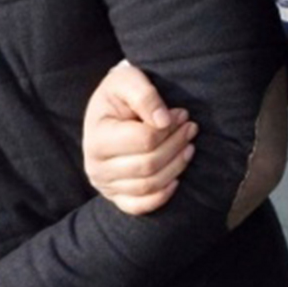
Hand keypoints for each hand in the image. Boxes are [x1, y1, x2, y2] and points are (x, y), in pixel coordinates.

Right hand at [83, 61, 197, 214]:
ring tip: (188, 146)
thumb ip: (144, 95)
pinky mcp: (115, 197)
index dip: (170, 128)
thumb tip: (164, 121)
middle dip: (177, 145)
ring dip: (176, 166)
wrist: (107, 112)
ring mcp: (105, 185)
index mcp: (97, 137)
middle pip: (149, 164)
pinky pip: (139, 206)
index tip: (182, 114)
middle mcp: (96, 166)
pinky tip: (176, 179)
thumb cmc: (118, 95)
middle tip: (191, 128)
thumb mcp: (127, 80)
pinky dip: (161, 196)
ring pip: (150, 185)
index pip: (145, 140)